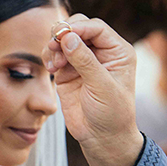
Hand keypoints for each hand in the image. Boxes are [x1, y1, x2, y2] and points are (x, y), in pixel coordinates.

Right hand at [42, 15, 143, 165]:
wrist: (101, 138)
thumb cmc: (111, 114)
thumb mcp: (102, 86)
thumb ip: (85, 61)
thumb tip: (67, 37)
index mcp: (117, 52)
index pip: (96, 28)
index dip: (79, 28)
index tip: (64, 35)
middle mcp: (100, 53)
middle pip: (78, 28)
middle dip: (64, 33)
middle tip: (54, 45)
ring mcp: (83, 62)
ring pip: (63, 39)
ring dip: (54, 46)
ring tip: (54, 64)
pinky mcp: (68, 72)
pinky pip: (55, 55)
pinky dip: (49, 57)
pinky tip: (51, 68)